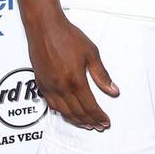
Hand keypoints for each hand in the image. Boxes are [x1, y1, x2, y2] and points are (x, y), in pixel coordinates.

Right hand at [29, 15, 118, 129]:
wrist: (44, 27)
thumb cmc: (68, 36)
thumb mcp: (91, 53)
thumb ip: (102, 75)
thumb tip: (113, 91)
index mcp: (75, 80)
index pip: (90, 106)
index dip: (99, 117)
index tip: (106, 122)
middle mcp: (61, 87)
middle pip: (77, 113)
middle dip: (89, 122)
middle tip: (98, 126)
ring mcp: (49, 86)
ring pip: (63, 112)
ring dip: (76, 121)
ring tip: (86, 124)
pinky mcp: (41, 83)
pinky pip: (51, 104)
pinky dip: (62, 112)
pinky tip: (67, 114)